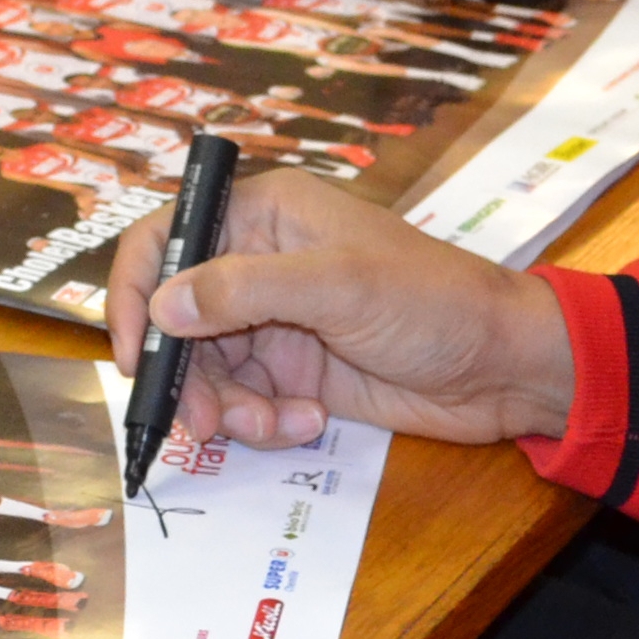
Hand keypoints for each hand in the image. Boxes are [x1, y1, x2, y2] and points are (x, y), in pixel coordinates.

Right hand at [103, 165, 570, 446]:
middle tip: (202, 422)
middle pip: (176, 316)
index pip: (166, 236)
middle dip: (184, 373)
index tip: (134, 354)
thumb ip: (243, 292)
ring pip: (206, 370)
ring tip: (273, 423)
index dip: (135, 291)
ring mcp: (276, 321)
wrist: (504, 367)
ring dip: (227, 407)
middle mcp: (259, 262)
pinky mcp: (296, 371)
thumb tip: (162, 305)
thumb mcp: (338, 287)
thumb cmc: (432, 302)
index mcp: (264, 215)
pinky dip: (264, 421)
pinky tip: (309, 421)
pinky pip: (246, 401)